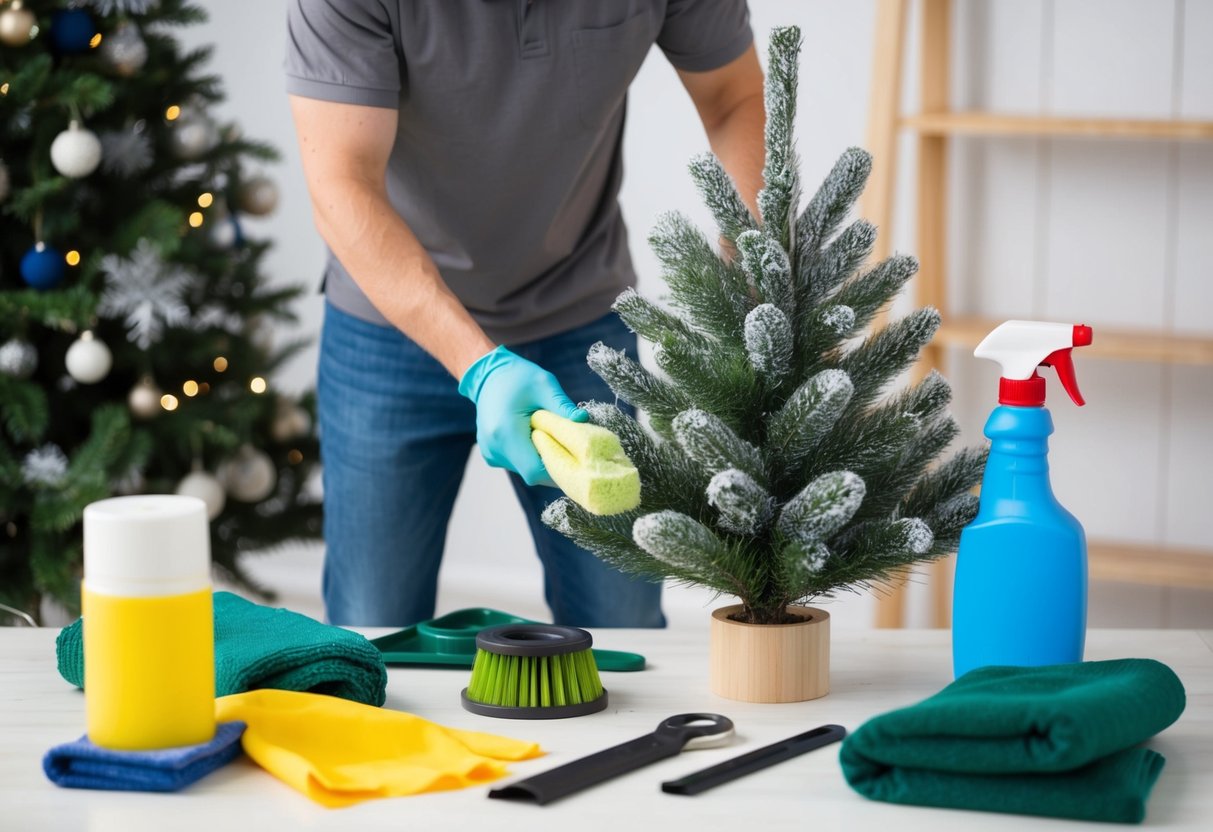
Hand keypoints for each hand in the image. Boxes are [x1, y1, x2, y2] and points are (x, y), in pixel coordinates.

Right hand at [458, 346, 587, 486]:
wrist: (488, 376)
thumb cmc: (519, 377)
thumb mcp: (544, 384)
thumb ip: (562, 406)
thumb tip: (583, 420)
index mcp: (505, 433)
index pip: (534, 470)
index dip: (557, 469)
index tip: (573, 456)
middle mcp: (494, 448)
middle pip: (532, 473)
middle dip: (553, 463)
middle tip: (570, 447)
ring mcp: (491, 453)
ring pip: (525, 469)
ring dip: (541, 458)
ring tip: (551, 437)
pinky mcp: (491, 454)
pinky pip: (517, 463)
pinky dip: (530, 455)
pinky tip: (536, 437)